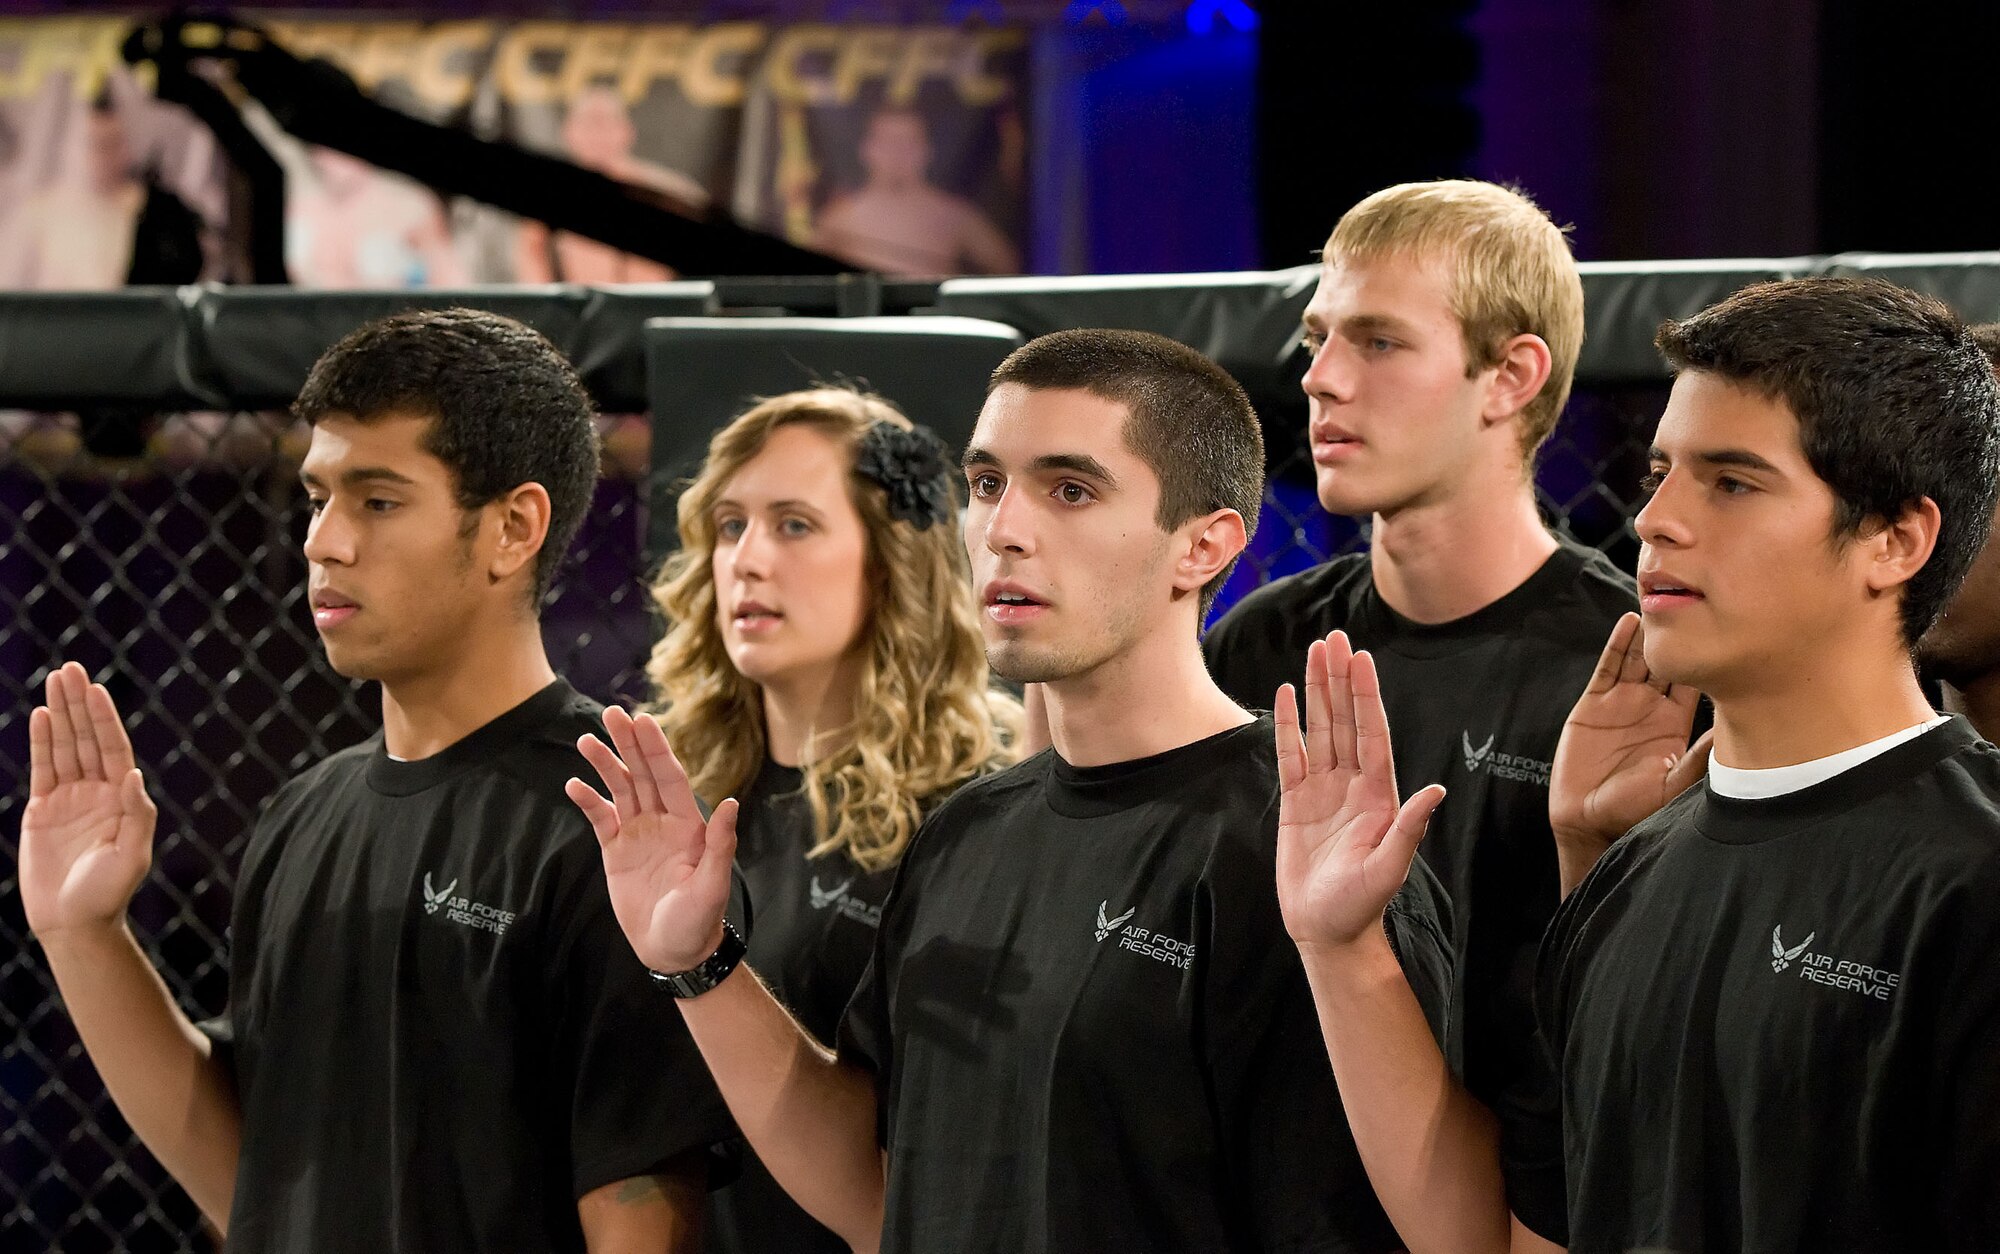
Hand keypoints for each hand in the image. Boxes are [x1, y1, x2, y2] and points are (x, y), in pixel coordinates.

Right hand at [21, 663, 156, 938]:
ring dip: (60, 714)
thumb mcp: (131, 854)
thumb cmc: (109, 892)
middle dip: (79, 703)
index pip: (112, 748)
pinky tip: (41, 716)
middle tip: (70, 668)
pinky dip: (41, 743)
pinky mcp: (42, 811)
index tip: (95, 688)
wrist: (75, 922)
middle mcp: (97, 792)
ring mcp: (69, 799)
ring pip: (64, 747)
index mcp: (122, 798)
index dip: (103, 718)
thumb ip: (135, 814)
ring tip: (54, 680)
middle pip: (86, 739)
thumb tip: (131, 774)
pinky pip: (42, 769)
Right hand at [566, 707, 738, 975]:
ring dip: (605, 765)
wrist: (674, 951)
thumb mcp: (713, 885)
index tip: (642, 720)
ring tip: (585, 740)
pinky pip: (601, 819)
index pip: (669, 777)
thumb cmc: (699, 921)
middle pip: (642, 774)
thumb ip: (720, 845)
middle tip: (611, 712)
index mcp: (689, 824)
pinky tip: (574, 784)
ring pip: (620, 789)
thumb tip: (731, 803)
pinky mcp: (616, 851)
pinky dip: (588, 801)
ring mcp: (638, 834)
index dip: (656, 748)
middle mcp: (663, 822)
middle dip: (628, 743)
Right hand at [1275, 631, 1445, 950]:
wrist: (1328, 931)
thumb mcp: (1389, 869)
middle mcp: (1352, 785)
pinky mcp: (1295, 803)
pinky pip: (1291, 755)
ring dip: (1317, 691)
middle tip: (1333, 637)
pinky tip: (1288, 695)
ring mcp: (1323, 791)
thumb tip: (1436, 791)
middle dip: (1340, 679)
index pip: (1372, 733)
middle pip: (1345, 720)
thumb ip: (1409, 829)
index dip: (1365, 695)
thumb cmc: (1361, 905)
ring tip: (1314, 652)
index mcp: (1378, 795)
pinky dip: (1288, 724)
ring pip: (1320, 729)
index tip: (1360, 658)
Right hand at [1550, 613, 1711, 856]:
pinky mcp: (1593, 703)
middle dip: (1680, 635)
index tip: (1727, 630)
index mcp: (1676, 724)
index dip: (1709, 656)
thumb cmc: (1635, 809)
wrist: (1588, 819)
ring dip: (1651, 632)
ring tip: (1665, 600)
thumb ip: (1702, 755)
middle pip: (1669, 661)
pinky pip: (1608, 667)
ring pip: (1639, 658)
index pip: (1697, 681)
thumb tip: (1738, 728)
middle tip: (1697, 601)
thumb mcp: (1678, 782)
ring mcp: (1621, 703)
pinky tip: (1630, 622)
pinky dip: (1618, 644)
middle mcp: (1651, 708)